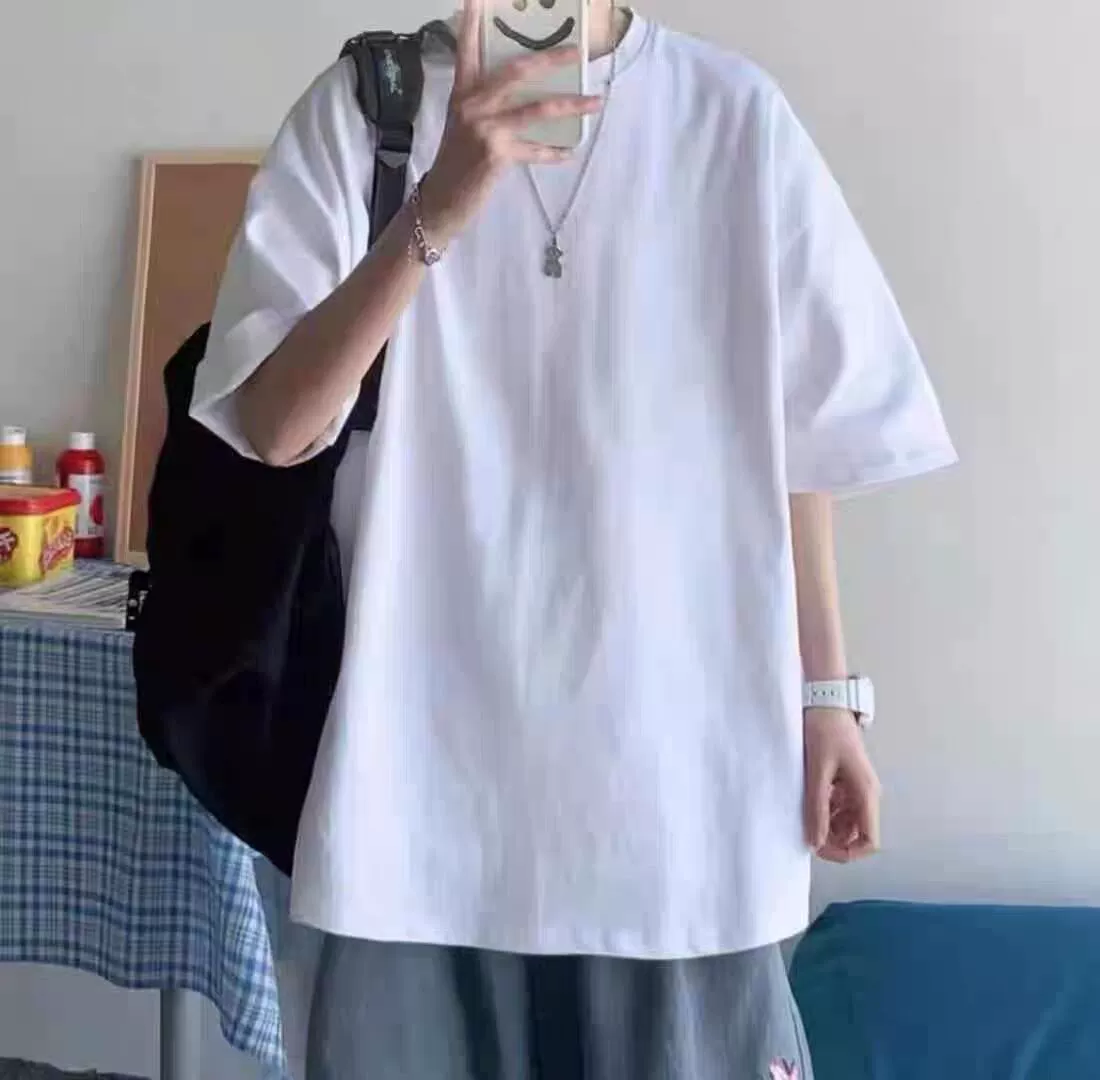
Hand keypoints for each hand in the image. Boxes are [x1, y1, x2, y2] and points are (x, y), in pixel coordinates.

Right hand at [418, 0, 602, 244]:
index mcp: (462, 93)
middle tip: (576, 51)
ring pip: (536, 109)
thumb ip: (485, 103)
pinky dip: (554, 152)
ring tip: (595, 101)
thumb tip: (522, 92)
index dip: (471, 21)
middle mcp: (472, 105)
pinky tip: (569, 152)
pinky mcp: (496, 153)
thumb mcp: (463, 125)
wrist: (441, 200)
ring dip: (571, 105)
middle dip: (551, 59)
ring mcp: (484, 128)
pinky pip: (535, 149)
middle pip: (517, 71)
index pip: (467, 49)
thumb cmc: (456, 163)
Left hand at [804, 708, 881, 862]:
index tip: (819, 848)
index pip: (868, 841)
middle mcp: (866, 794)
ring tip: (806, 811)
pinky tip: (810, 797)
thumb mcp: (817, 772)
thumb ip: (817, 808)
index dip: (846, 852)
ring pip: (846, 822)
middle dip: (833, 840)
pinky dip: (825, 809)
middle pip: (856, 834)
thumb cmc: (824, 732)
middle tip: (806, 831)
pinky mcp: (846, 781)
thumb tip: (815, 843)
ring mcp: (857, 788)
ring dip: (827, 824)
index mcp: (866, 793)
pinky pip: (839, 806)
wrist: (826, 701)